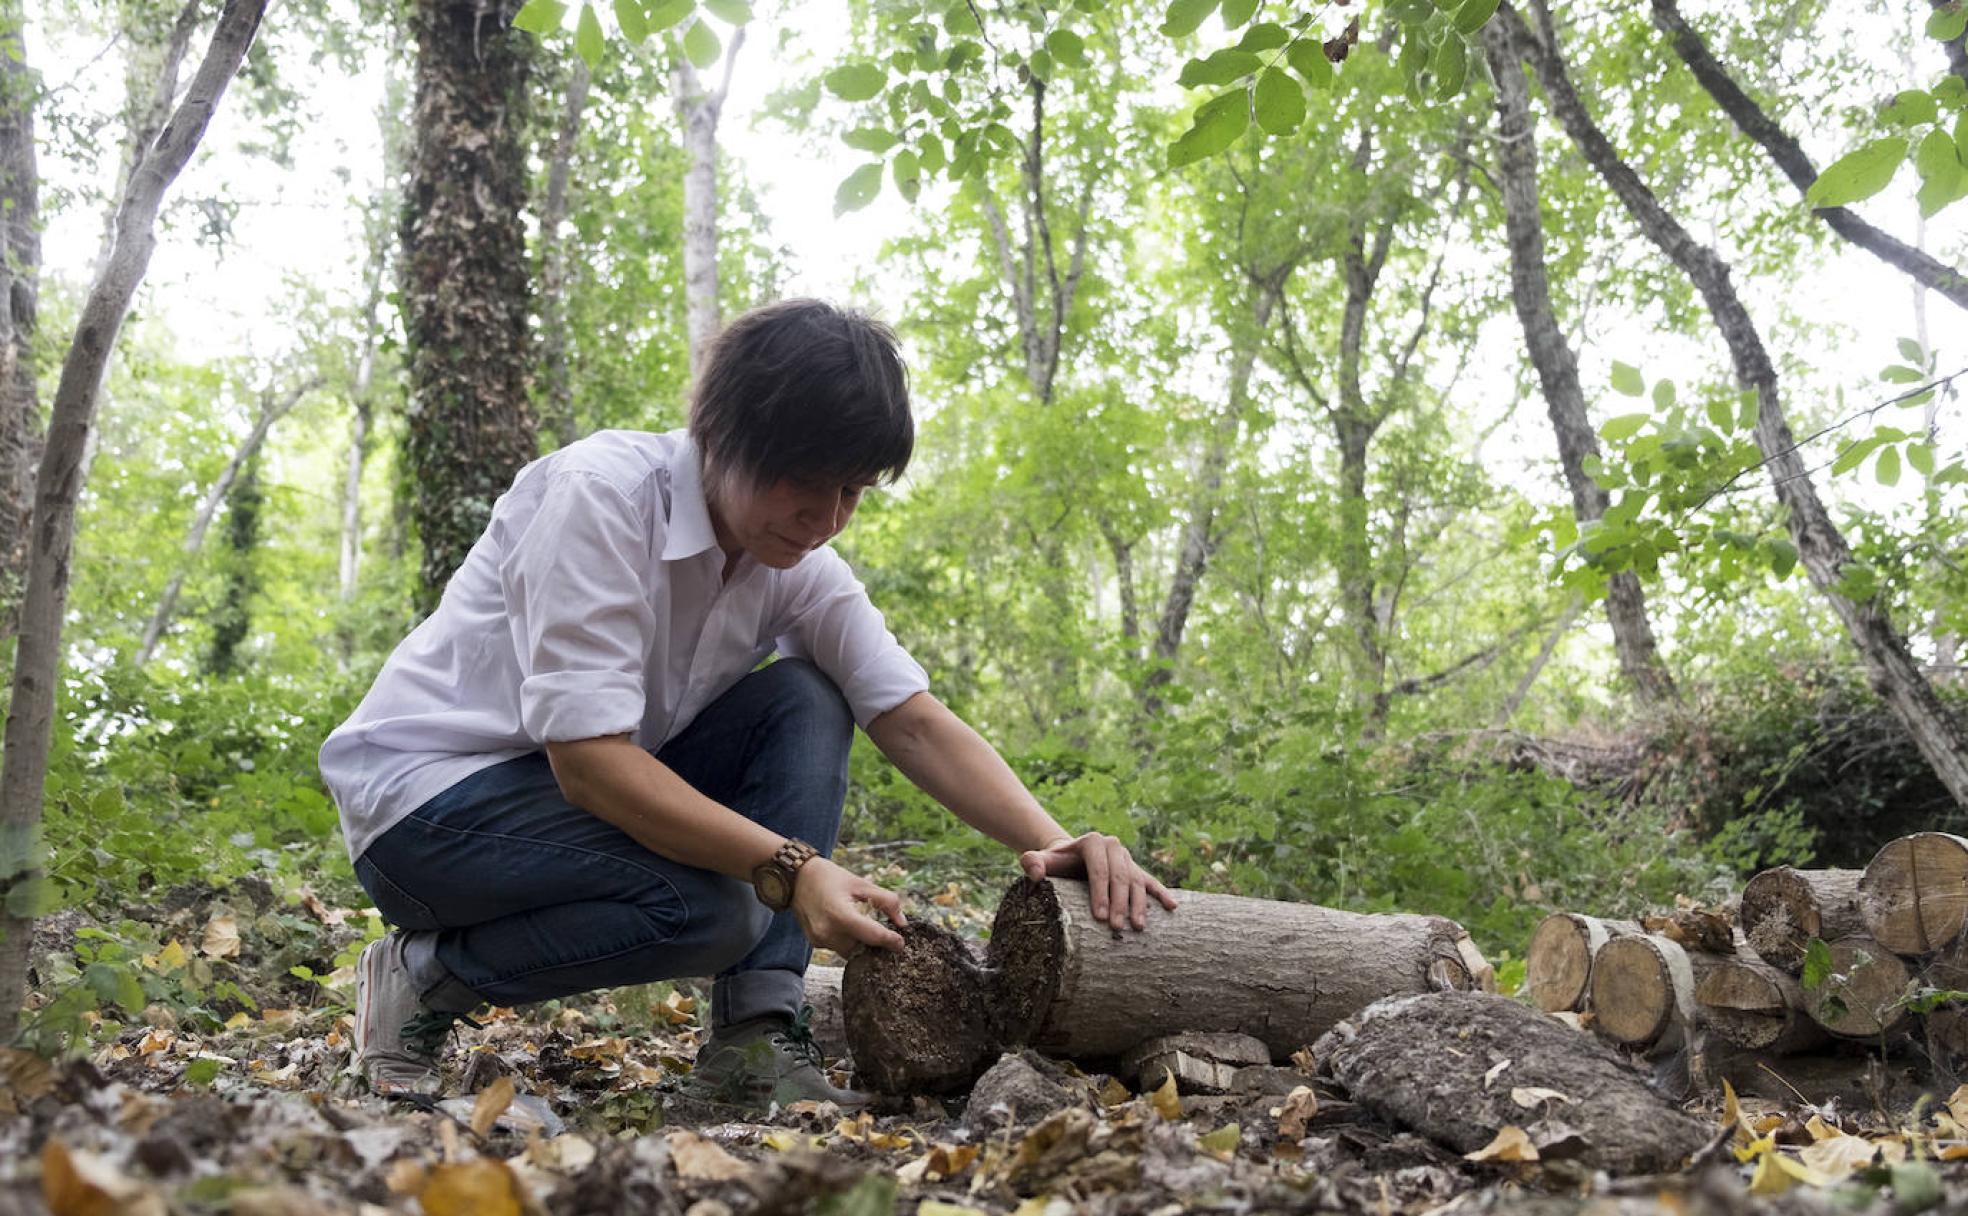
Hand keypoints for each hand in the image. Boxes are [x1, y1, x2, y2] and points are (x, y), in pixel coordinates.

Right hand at [789, 856, 907, 954]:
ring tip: (868, 928)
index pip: (872, 936)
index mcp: (840, 915)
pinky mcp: (815, 943)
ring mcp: (820, 940)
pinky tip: (851, 927)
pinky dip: (849, 941)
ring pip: (851, 951)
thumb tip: (902, 923)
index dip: (890, 941)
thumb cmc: (831, 877)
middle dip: (876, 943)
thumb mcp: (862, 884)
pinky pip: (839, 948)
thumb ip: (886, 902)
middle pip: (862, 947)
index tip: (901, 944)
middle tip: (888, 935)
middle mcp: (828, 932)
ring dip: (862, 943)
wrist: (797, 878)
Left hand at [1019, 832, 1177, 931]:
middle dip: (1120, 903)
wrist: (1071, 860)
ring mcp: (1128, 859)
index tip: (1099, 916)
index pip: (1099, 867)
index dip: (1100, 891)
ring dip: (1139, 904)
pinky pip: (1150, 882)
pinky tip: (1171, 907)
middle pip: (1120, 876)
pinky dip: (1161, 894)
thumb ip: (1032, 863)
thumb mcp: (1041, 861)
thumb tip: (1035, 873)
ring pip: (1137, 881)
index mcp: (1093, 842)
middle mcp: (1114, 847)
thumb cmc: (1055, 865)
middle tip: (1117, 928)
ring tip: (1137, 927)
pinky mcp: (1137, 870)